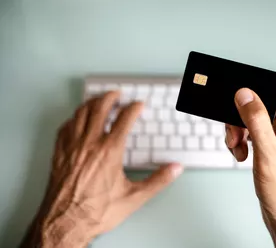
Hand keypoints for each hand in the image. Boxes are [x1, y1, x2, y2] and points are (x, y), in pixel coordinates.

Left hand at [22, 91, 183, 247]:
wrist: (65, 223)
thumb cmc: (97, 211)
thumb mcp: (134, 198)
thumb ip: (158, 181)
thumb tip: (175, 169)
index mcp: (110, 152)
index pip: (124, 119)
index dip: (133, 108)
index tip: (138, 104)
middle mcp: (90, 144)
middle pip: (99, 109)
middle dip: (110, 97)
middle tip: (117, 93)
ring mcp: (72, 147)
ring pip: (81, 114)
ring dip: (91, 103)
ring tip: (98, 99)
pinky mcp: (59, 153)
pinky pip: (65, 127)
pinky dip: (74, 118)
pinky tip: (77, 119)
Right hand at [226, 73, 275, 247]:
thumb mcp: (268, 154)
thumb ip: (256, 121)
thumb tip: (244, 94)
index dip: (261, 84)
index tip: (242, 95)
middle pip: (263, 99)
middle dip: (243, 114)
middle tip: (235, 130)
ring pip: (253, 114)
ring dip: (238, 129)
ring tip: (236, 146)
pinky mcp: (270, 141)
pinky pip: (250, 128)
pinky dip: (240, 138)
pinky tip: (240, 153)